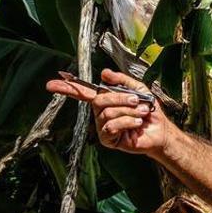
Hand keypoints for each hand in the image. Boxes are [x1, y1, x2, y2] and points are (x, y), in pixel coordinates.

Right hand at [46, 68, 174, 154]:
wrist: (160, 130)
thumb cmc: (148, 110)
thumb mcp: (138, 89)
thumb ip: (121, 80)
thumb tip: (103, 73)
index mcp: (105, 100)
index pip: (83, 93)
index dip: (67, 88)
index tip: (51, 84)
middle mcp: (100, 113)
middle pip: (98, 100)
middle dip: (120, 98)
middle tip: (136, 101)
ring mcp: (102, 127)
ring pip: (106, 113)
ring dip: (128, 111)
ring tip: (140, 113)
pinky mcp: (108, 139)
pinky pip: (111, 126)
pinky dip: (127, 121)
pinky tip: (136, 123)